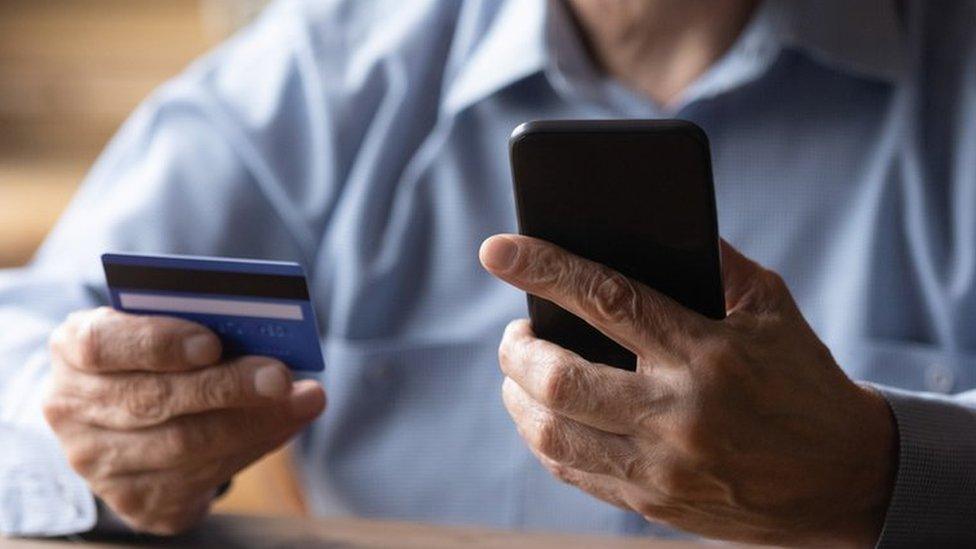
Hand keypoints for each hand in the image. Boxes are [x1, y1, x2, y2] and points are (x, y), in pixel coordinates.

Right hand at [43, 307, 325, 534]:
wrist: (119, 421)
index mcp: (73, 351)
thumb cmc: (149, 357)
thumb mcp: (153, 328)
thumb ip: (191, 324)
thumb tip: (259, 330)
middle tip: (281, 376)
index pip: (103, 345)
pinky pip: (203, 478)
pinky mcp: (136, 500)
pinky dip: (253, 446)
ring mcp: (100, 463)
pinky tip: (286, 424)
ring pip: (185, 446)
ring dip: (255, 422)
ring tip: (305, 400)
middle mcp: (73, 410)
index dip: (158, 343)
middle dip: (226, 387)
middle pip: (154, 400)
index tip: (211, 343)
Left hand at [480, 235, 895, 546]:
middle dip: (515, 349)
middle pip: (558, 378)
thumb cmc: (802, 378)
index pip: (606, 299)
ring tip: (520, 372)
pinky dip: (544, 437)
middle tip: (514, 333)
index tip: (496, 250)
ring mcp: (660, 469)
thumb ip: (711, 261)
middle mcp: (676, 415)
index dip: (543, 269)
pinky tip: (544, 415)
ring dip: (516, 396)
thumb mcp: (770, 307)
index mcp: (706, 354)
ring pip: (550, 434)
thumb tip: (647, 223)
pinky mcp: (652, 505)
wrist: (844, 477)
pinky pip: (571, 472)